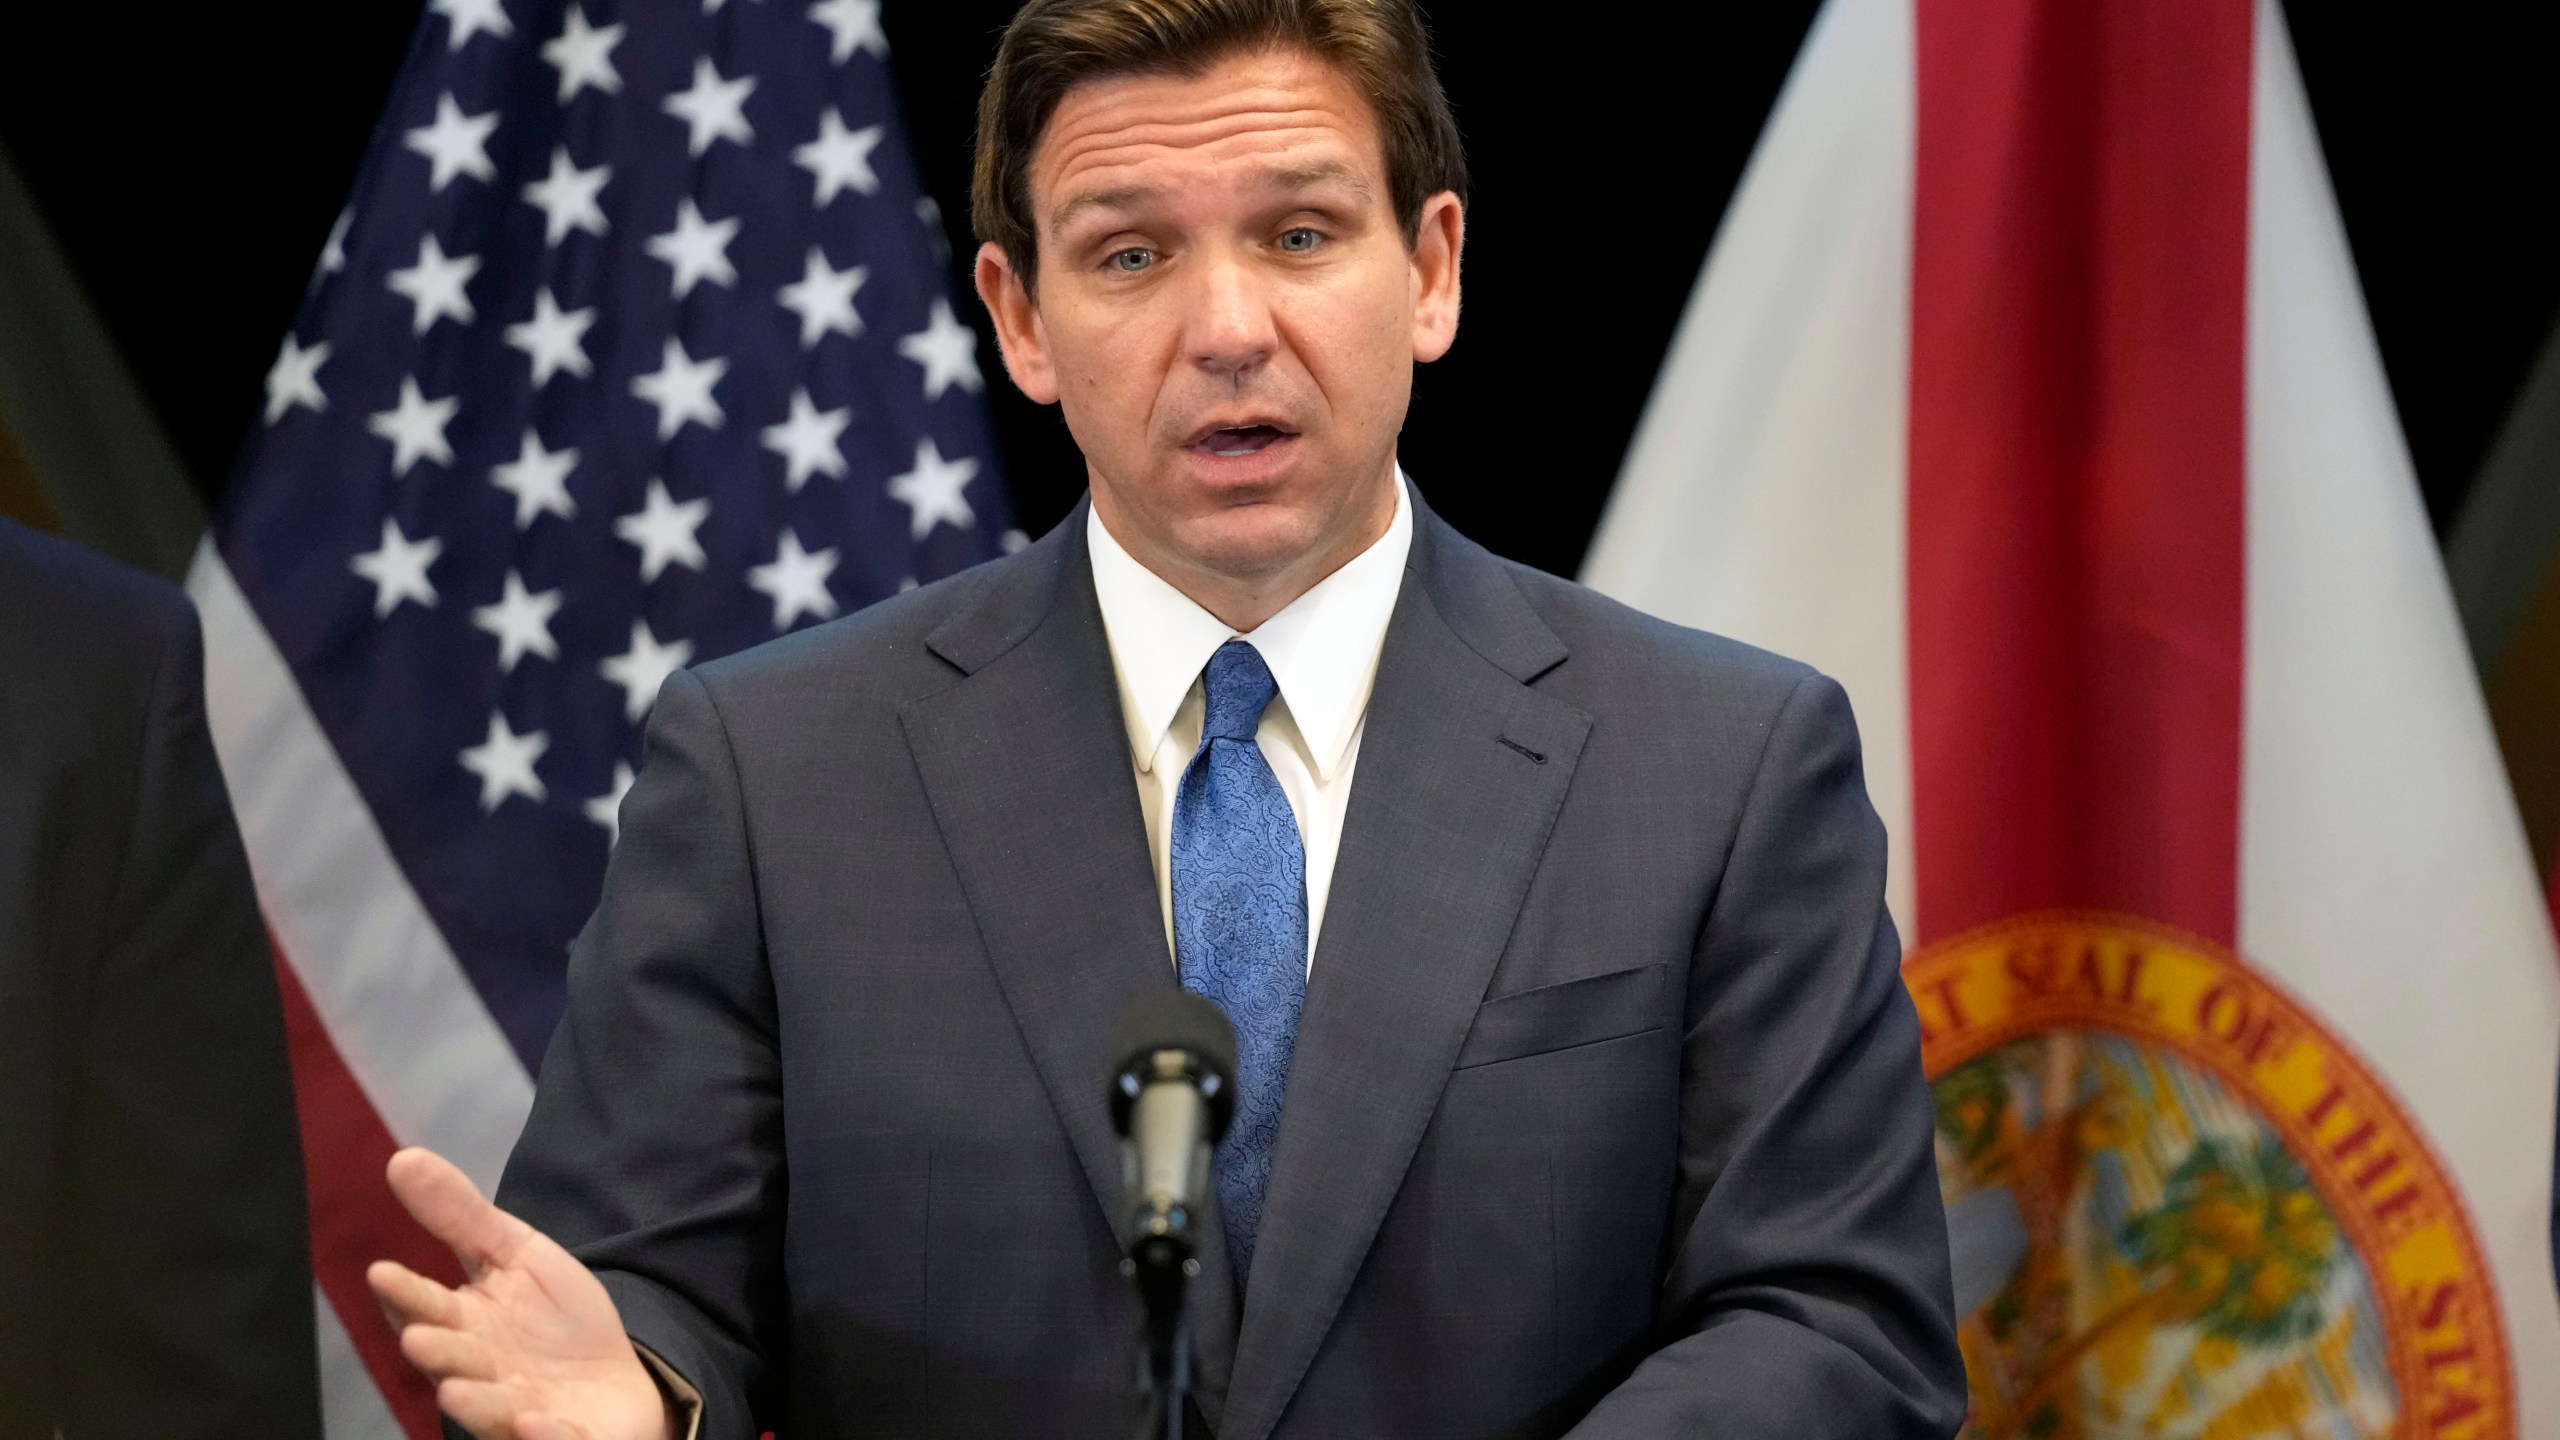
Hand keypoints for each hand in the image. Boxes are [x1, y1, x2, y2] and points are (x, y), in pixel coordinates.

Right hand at [367, 1148, 677, 1439]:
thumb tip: (402, 1158)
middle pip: (455, 1361)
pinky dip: (543, 1436)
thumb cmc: (554, 1323)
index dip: (406, 1293)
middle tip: (421, 1336)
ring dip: (476, 1402)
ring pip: (492, 1410)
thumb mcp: (516, 1255)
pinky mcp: (563, 1439)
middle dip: (439, 1350)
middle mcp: (483, 1374)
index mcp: (466, 1326)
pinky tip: (536, 1422)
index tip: (383, 1272)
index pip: (427, 1308)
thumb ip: (460, 1215)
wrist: (613, 1385)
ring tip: (457, 1390)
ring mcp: (519, 1413)